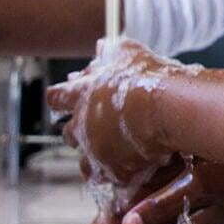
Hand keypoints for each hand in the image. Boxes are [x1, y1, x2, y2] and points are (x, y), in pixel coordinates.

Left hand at [46, 39, 181, 186]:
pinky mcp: (113, 171)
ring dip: (97, 158)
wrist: (166, 109)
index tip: (67, 99)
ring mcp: (95, 151)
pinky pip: (110, 179)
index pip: (56, 97)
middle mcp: (82, 125)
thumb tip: (102, 45)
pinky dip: (119, 174)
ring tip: (117, 155)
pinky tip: (133, 170)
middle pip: (68, 134)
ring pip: (85, 163)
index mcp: (81, 95)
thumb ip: (112, 50)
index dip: (62, 98)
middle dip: (80, 132)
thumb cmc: (148, 78)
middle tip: (99, 127)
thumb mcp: (129, 53)